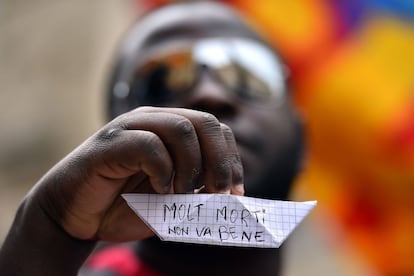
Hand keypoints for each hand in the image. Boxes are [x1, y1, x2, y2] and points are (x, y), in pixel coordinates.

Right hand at [34, 107, 243, 241]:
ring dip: (192, 167)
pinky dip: (163, 171)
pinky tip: (158, 190)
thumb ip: (198, 193)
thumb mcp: (172, 201)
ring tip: (182, 193)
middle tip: (220, 192)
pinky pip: (150, 145)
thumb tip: (234, 194)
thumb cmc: (125, 206)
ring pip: (181, 129)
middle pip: (204, 121)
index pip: (215, 128)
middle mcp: (152, 120)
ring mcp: (130, 127)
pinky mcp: (110, 143)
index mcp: (170, 128)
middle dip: (220, 161)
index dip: (231, 159)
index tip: (236, 191)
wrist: (76, 217)